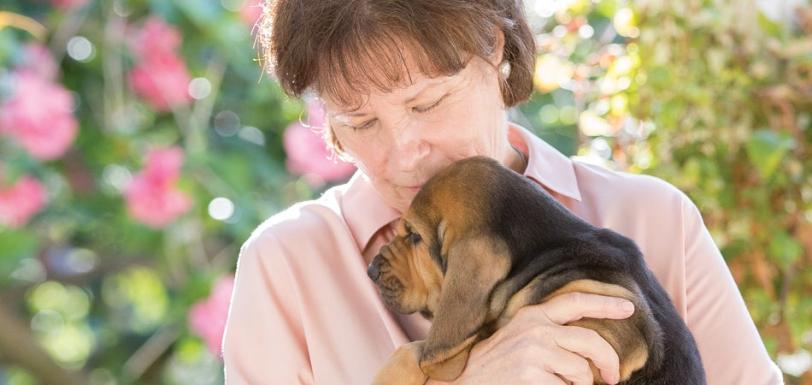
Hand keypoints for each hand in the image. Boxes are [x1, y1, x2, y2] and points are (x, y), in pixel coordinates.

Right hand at [425, 291, 634, 384]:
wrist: (465, 384)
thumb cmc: (495, 364)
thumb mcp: (519, 337)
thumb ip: (548, 331)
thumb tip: (589, 343)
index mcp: (532, 315)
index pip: (575, 301)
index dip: (605, 303)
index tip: (629, 307)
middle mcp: (535, 329)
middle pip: (591, 341)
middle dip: (608, 362)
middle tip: (613, 378)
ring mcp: (534, 353)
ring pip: (582, 372)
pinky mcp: (533, 376)